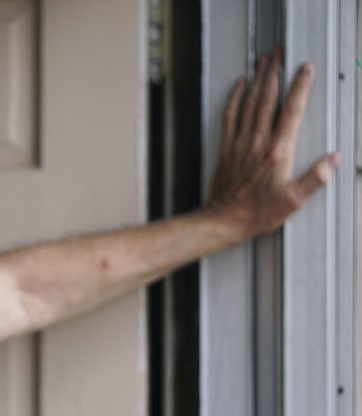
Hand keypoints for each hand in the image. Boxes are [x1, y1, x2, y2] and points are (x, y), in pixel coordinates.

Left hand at [207, 50, 339, 239]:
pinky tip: (239, 85)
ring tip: (264, 60)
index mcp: (277, 152)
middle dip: (275, 73)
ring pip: (249, 103)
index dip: (300, 87)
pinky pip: (230, 115)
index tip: (305, 69)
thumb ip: (315, 178)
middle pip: (267, 99)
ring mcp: (240, 143)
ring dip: (257, 79)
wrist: (225, 220)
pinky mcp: (227, 147)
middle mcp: (257, 142)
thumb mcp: (294, 200)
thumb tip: (333, 159)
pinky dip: (234, 97)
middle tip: (280, 53)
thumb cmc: (258, 212)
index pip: (292, 111)